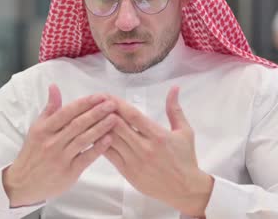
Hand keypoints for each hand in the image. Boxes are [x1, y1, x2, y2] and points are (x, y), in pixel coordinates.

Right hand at [3, 84, 116, 206]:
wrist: (23, 183)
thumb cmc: (32, 153)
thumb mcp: (37, 129)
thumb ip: (49, 109)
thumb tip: (54, 87)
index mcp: (43, 129)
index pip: (66, 112)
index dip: (84, 103)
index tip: (99, 96)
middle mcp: (51, 142)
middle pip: (77, 124)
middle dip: (96, 113)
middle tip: (111, 104)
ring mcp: (60, 158)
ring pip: (83, 140)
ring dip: (100, 128)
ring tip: (114, 118)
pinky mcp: (69, 172)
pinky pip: (86, 158)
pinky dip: (98, 148)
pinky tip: (109, 139)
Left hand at [103, 86, 213, 216]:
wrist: (185, 189)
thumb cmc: (185, 159)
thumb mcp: (184, 132)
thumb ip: (175, 109)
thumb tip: (174, 88)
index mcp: (158, 136)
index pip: (133, 116)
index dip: (118, 104)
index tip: (108, 96)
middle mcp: (145, 148)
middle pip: (118, 126)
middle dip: (105, 112)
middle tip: (95, 103)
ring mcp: (135, 161)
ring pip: (111, 140)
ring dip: (100, 127)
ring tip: (92, 117)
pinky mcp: (128, 172)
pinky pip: (110, 155)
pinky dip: (101, 144)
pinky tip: (95, 135)